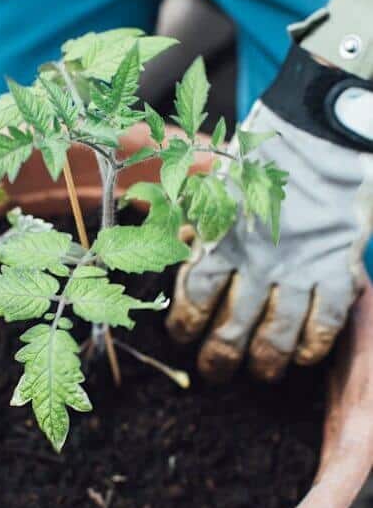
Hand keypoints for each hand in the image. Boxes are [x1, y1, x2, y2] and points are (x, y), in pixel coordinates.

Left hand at [167, 99, 372, 381]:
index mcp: (220, 237)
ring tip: (260, 372)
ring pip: (278, 333)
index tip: (183, 336)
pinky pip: (325, 321)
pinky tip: (304, 356)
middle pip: (232, 327)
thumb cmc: (256, 160)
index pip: (194, 296)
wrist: (315, 135)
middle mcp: (256, 260)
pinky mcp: (336, 266)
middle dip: (220, 358)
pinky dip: (314, 345)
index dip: (185, 324)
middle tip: (215, 371)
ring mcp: (298, 267)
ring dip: (265, 361)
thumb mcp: (211, 187)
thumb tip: (172, 256)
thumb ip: (191, 226)